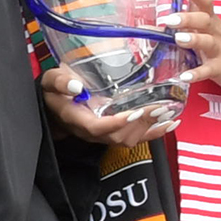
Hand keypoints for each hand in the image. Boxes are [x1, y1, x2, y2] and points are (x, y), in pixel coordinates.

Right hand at [39, 60, 163, 148]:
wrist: (52, 104)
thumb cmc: (53, 90)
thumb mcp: (50, 80)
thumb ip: (60, 82)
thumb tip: (77, 86)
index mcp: (75, 118)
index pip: (97, 128)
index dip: (117, 123)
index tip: (135, 111)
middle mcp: (90, 131)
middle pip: (118, 137)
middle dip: (141, 124)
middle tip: (159, 107)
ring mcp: (102, 134)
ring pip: (128, 140)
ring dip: (149, 128)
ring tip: (166, 112)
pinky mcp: (112, 132)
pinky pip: (134, 138)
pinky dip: (154, 132)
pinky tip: (170, 124)